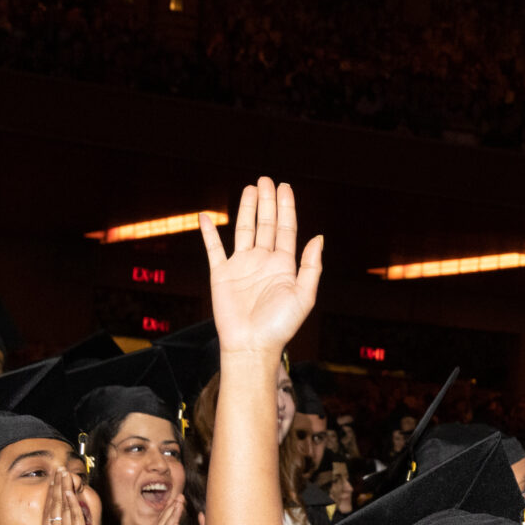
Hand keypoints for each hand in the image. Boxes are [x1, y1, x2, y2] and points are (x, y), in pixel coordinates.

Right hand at [200, 178, 323, 354]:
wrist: (252, 345)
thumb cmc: (280, 326)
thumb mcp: (304, 296)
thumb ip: (311, 266)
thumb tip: (318, 238)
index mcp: (284, 266)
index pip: (286, 229)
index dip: (286, 207)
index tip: (284, 187)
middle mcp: (263, 262)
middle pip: (266, 224)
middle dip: (267, 202)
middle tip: (266, 179)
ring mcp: (242, 266)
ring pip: (243, 230)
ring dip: (246, 209)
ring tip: (250, 188)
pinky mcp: (221, 274)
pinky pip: (213, 248)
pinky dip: (208, 232)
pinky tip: (206, 216)